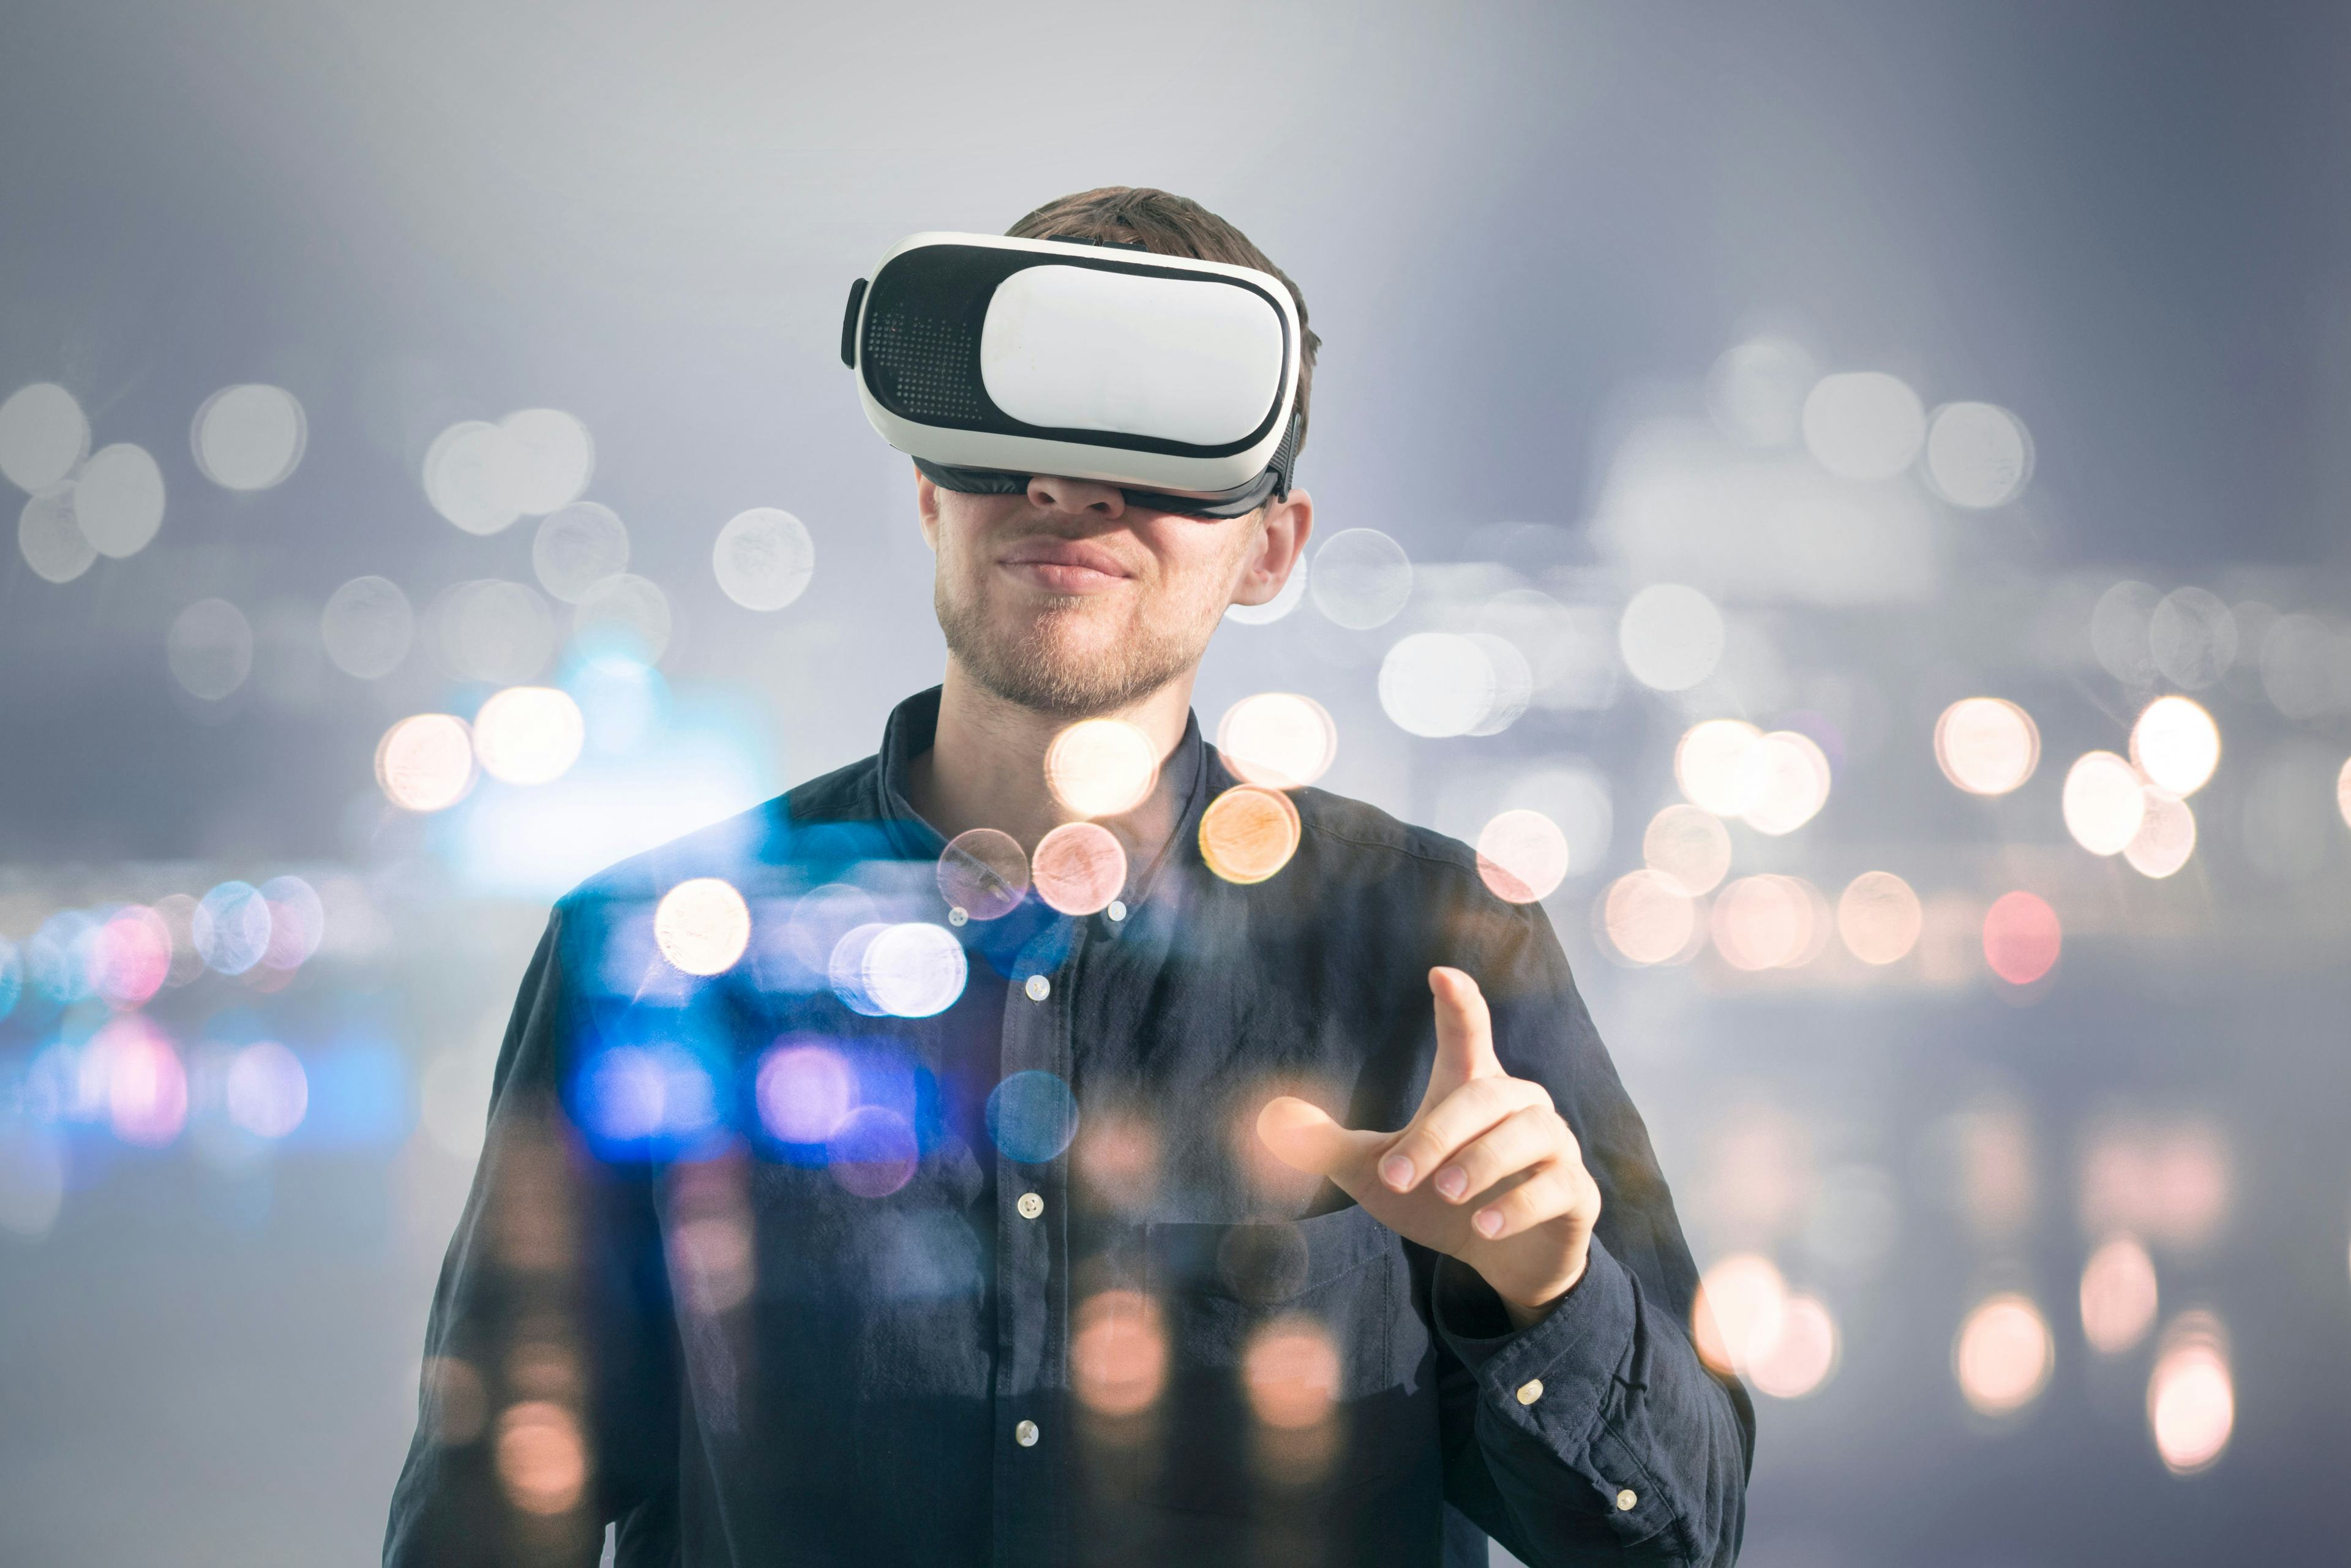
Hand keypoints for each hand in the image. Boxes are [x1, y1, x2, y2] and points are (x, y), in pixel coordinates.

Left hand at [1256, 967, 1600, 1327]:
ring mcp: (1556, 1147)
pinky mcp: (1577, 1193)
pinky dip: (1520, 1204)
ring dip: (1484, 1162)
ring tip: (1450, 1194)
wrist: (1506, 1260)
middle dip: (1441, 1133)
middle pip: (1486, 1094)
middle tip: (1398, 1174)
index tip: (1440, 973)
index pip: (1469, 1033)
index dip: (1459, 1002)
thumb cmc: (1442, 1201)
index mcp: (1472, 1088)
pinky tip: (1485, 1226)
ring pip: (1528, 1134)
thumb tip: (1269, 1118)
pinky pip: (1556, 1185)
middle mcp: (1521, 1106)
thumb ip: (1329, 1147)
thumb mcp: (1377, 1176)